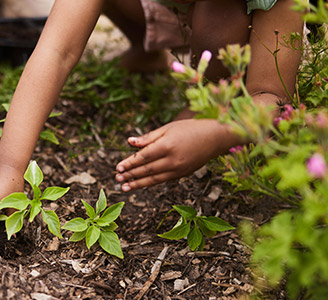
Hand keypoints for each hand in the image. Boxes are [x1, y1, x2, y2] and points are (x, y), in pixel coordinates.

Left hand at [115, 119, 241, 190]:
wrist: (216, 138)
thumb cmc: (190, 129)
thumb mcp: (168, 128)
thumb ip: (148, 137)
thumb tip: (129, 142)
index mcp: (167, 145)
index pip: (144, 157)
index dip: (130, 163)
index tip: (118, 167)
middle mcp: (172, 160)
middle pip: (147, 170)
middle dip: (131, 175)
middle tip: (117, 179)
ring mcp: (178, 169)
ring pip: (154, 179)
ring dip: (138, 183)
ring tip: (125, 187)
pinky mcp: (183, 174)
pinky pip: (163, 180)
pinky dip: (151, 183)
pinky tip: (141, 184)